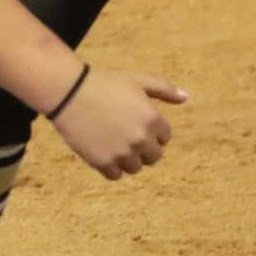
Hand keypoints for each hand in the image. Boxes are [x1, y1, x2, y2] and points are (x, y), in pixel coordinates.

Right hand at [48, 66, 186, 177]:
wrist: (69, 91)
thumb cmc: (104, 84)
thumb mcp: (137, 81)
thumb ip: (164, 89)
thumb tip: (186, 97)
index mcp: (153, 120)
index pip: (165, 138)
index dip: (152, 130)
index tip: (134, 122)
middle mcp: (141, 139)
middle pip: (153, 157)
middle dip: (143, 148)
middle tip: (124, 134)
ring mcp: (122, 153)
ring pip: (135, 168)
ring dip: (127, 159)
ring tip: (112, 141)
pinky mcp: (103, 163)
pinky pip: (115, 175)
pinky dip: (110, 166)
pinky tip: (101, 149)